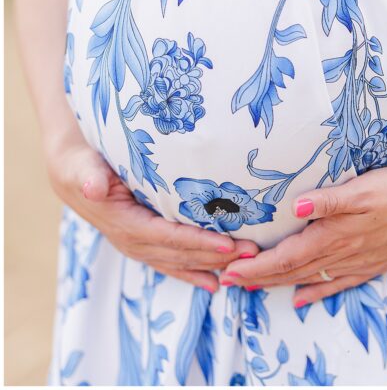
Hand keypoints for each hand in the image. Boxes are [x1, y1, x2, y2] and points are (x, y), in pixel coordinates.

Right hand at [46, 130, 259, 291]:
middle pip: (181, 253)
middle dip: (217, 256)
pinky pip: (172, 262)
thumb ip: (90, 177)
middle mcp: (133, 241)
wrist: (74, 175)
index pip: (168, 237)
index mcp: (124, 224)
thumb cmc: (83, 166)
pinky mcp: (145, 243)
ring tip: (245, 264)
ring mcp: (139, 246)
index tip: (228, 245)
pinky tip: (215, 281)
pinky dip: (194, 272)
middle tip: (252, 253)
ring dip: (213, 264)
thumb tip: (93, 187)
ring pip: (181, 261)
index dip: (197, 243)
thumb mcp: (84, 168)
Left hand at [218, 166, 386, 305]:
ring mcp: (355, 262)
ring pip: (308, 278)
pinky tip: (301, 299)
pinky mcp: (368, 264)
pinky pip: (335, 284)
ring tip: (252, 288)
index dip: (257, 265)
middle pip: (292, 270)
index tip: (231, 270)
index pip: (287, 255)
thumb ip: (329, 199)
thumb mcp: (363, 188)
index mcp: (334, 234)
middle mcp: (340, 253)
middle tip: (228, 281)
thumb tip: (296, 207)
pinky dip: (314, 292)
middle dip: (258, 277)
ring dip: (278, 284)